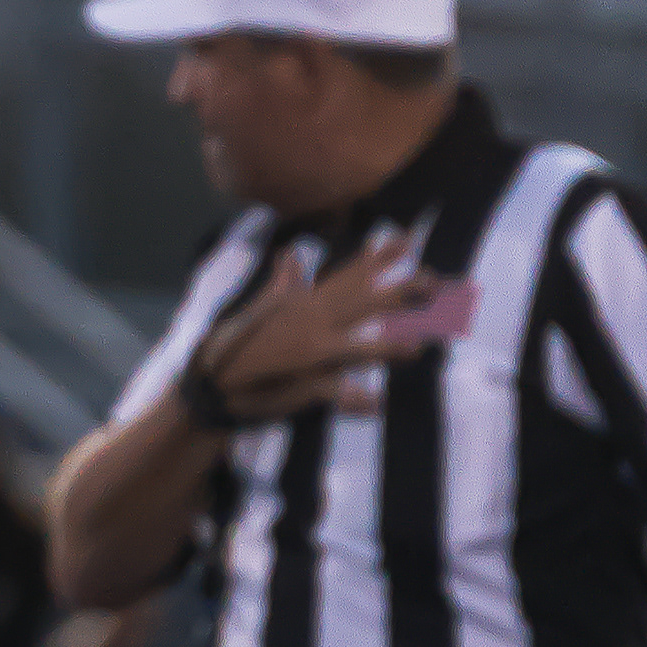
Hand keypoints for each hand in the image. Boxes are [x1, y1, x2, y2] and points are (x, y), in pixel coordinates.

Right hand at [199, 232, 460, 427]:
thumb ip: (282, 284)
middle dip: (400, 293)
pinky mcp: (300, 388)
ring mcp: (307, 360)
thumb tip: (290, 253)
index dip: (378, 258)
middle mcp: (310, 327)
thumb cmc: (234, 347)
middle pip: (362, 306)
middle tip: (436, 283)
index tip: (408, 241)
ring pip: (354, 349)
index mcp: (302, 306)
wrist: (210, 384)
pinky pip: (331, 396)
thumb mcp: (257, 308)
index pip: (346, 277)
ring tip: (419, 348)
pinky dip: (353, 402)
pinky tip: (377, 405)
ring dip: (386, 349)